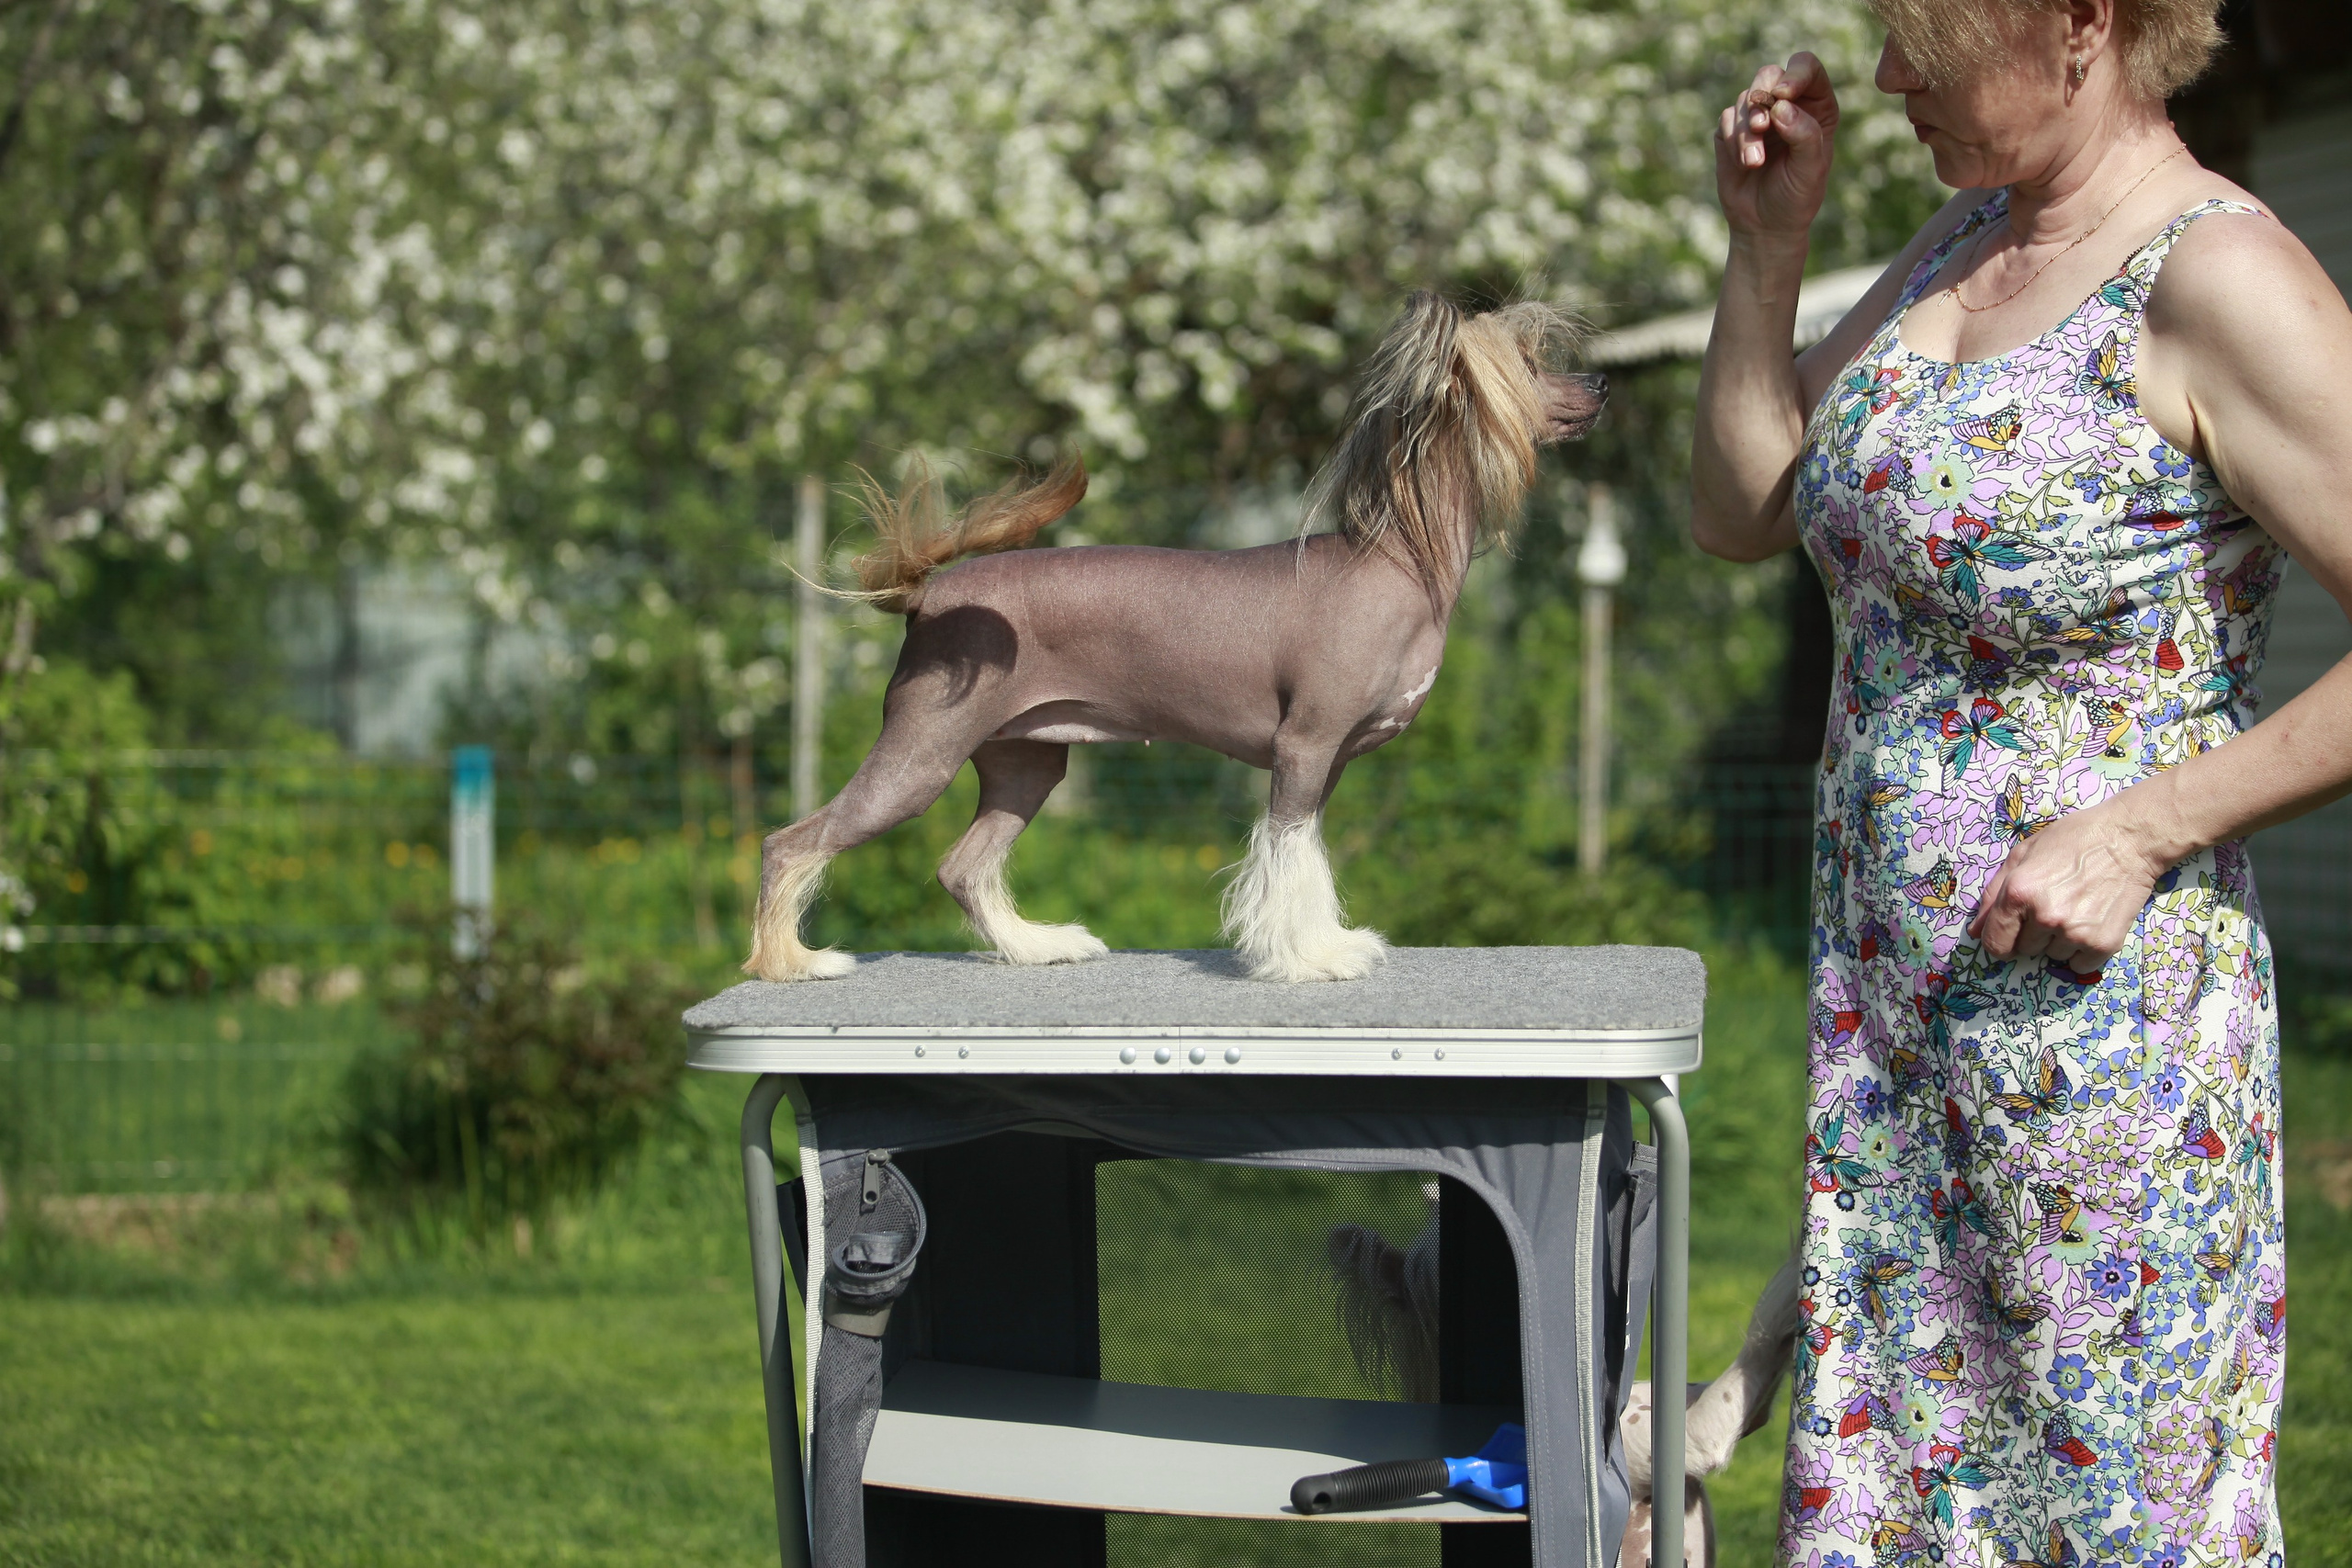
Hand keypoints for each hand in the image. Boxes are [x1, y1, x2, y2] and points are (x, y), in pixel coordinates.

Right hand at [1714, 53, 1839, 241]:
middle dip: (1761, 96)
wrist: (1765, 226)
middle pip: (1769, 75)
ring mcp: (1757, 116)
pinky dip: (1733, 141)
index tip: (1784, 94)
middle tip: (1760, 124)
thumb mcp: (1810, 169)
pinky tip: (1745, 165)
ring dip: (1746, 131)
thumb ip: (1804, 134)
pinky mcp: (1731, 132)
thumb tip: (1780, 106)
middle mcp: (1786, 105)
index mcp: (1815, 106)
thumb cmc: (1797, 197)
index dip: (1795, 74)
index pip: (1806, 68)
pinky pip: (1725, 120)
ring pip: (1744, 100)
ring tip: (1754, 162)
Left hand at [1967, 802, 2166, 970]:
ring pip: (2053, 956)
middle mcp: (2045, 917)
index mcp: (2019, 893)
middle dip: (2033, 933)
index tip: (2011, 934)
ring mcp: (2076, 933)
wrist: (2129, 839)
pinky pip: (2079, 965)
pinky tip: (2091, 922)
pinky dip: (2083, 951)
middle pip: (2025, 950)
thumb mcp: (2023, 854)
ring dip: (2060, 940)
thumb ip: (1994, 894)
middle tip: (2055, 905)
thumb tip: (1976, 932)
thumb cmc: (2073, 840)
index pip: (1995, 944)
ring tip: (2077, 908)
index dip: (2000, 941)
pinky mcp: (2104, 943)